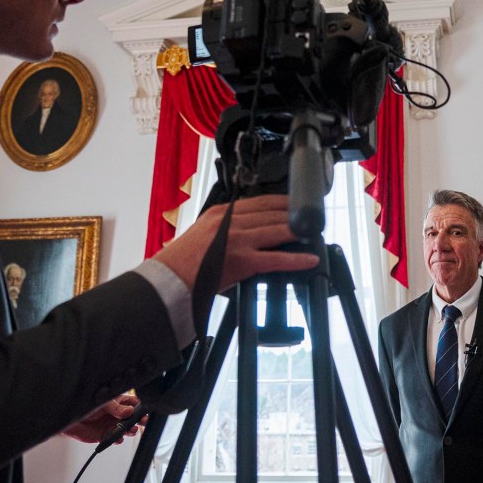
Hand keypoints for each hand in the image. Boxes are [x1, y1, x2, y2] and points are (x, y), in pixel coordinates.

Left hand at [63, 393, 142, 443]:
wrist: (70, 420)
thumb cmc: (86, 406)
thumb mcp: (103, 404)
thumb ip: (116, 408)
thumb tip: (129, 411)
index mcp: (118, 403)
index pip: (133, 404)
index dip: (140, 408)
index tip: (144, 412)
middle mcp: (117, 414)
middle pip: (133, 418)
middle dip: (139, 421)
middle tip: (143, 422)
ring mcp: (112, 425)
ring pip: (126, 429)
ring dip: (130, 431)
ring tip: (131, 430)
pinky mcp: (106, 435)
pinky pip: (116, 439)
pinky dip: (118, 439)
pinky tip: (118, 438)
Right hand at [154, 195, 319, 290]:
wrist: (168, 280)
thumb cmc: (183, 262)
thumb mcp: (203, 232)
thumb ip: (225, 227)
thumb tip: (250, 230)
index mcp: (221, 213)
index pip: (260, 201)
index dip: (282, 202)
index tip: (295, 203)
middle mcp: (230, 221)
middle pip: (272, 214)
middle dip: (294, 216)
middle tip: (311, 219)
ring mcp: (237, 240)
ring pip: (277, 230)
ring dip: (299, 232)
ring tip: (314, 233)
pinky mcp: (242, 261)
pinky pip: (276, 259)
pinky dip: (296, 259)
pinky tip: (309, 259)